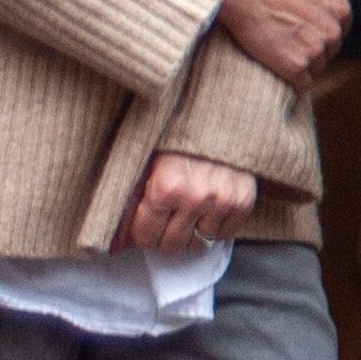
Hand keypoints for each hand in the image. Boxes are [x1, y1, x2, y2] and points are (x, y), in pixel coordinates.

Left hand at [116, 150, 261, 253]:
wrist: (220, 115)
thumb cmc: (177, 137)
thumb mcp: (145, 161)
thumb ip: (130, 199)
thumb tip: (117, 241)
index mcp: (165, 186)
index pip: (146, 235)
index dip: (142, 231)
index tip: (145, 223)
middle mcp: (195, 197)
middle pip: (173, 244)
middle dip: (164, 235)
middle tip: (165, 219)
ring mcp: (222, 201)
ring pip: (199, 243)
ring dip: (191, 232)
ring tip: (187, 210)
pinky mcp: (243, 201)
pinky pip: (225, 234)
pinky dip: (215, 227)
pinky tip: (208, 208)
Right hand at [220, 0, 359, 85]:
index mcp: (341, 8)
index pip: (341, 25)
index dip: (320, 21)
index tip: (300, 16)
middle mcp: (332, 32)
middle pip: (330, 46)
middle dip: (313, 41)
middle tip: (287, 29)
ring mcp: (314, 52)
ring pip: (317, 65)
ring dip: (303, 60)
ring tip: (280, 44)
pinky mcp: (293, 67)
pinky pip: (302, 83)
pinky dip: (294, 78)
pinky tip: (280, 64)